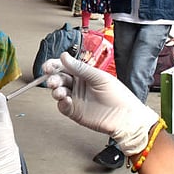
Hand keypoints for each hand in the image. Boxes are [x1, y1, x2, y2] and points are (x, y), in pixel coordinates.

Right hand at [42, 53, 158, 155]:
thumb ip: (80, 68)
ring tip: (61, 92)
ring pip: (58, 92)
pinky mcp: (74, 112)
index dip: (54, 66)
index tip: (48, 67)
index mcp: (83, 74)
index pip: (64, 67)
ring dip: (56, 91)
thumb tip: (64, 57)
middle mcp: (77, 85)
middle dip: (53, 79)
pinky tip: (66, 101)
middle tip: (52, 80)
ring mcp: (75, 98)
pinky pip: (63, 107)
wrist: (125, 116)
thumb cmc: (118, 95)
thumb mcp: (99, 77)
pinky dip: (62, 103)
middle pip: (59, 79)